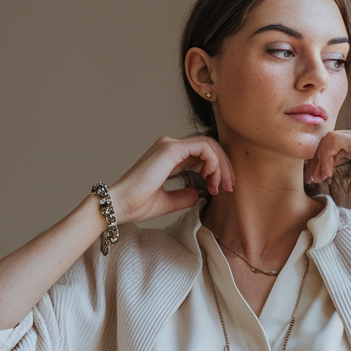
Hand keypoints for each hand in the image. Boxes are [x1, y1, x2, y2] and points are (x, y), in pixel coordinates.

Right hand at [110, 135, 234, 223]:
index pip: (202, 154)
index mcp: (168, 157)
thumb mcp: (170, 201)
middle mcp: (169, 147)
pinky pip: (203, 147)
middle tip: (229, 187)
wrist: (121, 205)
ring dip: (221, 165)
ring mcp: (169, 146)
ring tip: (221, 185)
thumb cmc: (138, 204)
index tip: (220, 188)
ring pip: (209, 145)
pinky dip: (213, 161)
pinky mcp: (170, 149)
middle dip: (224, 166)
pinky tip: (211, 177)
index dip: (217, 169)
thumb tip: (201, 193)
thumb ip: (186, 195)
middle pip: (209, 147)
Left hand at [304, 125, 350, 214]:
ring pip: (331, 137)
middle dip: (320, 158)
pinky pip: (334, 141)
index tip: (321, 178)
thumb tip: (349, 187)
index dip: (327, 158)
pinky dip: (325, 156)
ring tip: (320, 178)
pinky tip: (327, 173)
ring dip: (320, 158)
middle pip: (334, 138)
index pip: (342, 142)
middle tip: (314, 178)